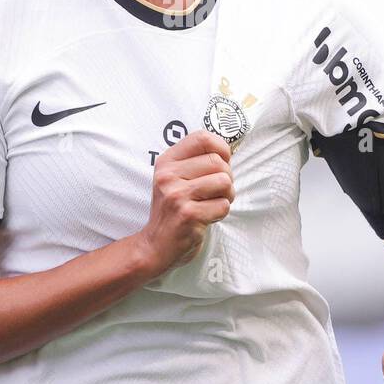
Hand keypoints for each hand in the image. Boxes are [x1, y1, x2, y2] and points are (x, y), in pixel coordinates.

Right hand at [136, 129, 233, 274]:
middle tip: (217, 191)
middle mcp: (168, 175)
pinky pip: (223, 205)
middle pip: (218, 162)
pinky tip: (207, 217)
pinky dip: (221, 213)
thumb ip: (195, 162)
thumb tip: (228, 150)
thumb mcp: (174, 179)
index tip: (223, 162)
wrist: (155, 245)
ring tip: (213, 203)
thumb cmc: (173, 210)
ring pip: (224, 182)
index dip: (221, 148)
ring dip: (226, 196)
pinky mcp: (188, 215)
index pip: (202, 137)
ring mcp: (177, 195)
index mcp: (166, 162)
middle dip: (227, 178)